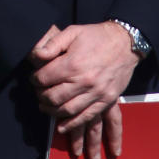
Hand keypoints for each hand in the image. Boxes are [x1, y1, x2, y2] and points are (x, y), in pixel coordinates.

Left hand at [30, 22, 138, 153]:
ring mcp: (97, 93)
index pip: (44, 79)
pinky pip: (87, 117)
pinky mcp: (107, 100)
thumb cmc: (96, 36)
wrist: (125, 43)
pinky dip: (72, 124)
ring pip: (68, 110)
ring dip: (52, 112)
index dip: (35, 80)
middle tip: (38, 93)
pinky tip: (61, 126)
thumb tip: (36, 56)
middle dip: (41, 97)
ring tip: (45, 107)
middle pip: (53, 97)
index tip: (33, 78)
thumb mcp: (72, 32)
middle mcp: (84, 82)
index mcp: (73, 64)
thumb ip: (52, 44)